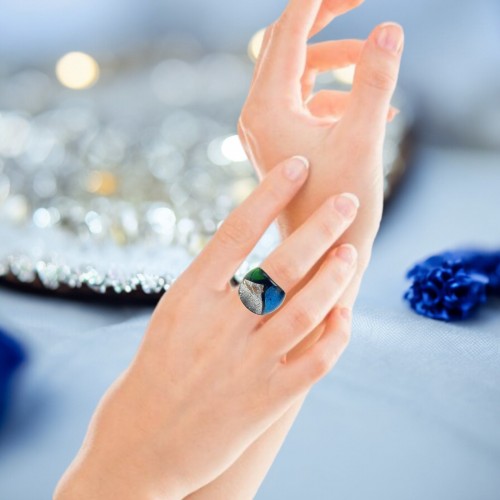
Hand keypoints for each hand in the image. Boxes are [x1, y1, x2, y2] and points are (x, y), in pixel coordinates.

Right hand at [54, 156, 359, 499]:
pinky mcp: (265, 401)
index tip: (298, 165)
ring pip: (306, 310)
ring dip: (335, 276)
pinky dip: (336, 336)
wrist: (139, 446)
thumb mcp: (174, 316)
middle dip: (321, 228)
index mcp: (189, 297)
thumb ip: (213, 285)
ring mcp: (245, 364)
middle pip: (282, 265)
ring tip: (352, 251)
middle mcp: (218, 326)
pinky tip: (345, 313)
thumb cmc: (155, 372)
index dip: (270, 193)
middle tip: (348, 200)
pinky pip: (314, 363)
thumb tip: (256, 252)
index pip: (236, 230)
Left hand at [238, 0, 403, 303]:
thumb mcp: (362, 139)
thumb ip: (375, 81)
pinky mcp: (282, 142)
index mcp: (267, 109)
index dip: (318, 1)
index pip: (287, 33)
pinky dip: (336, 95)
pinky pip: (306, 101)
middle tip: (363, 5)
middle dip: (326, 22)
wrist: (318, 258)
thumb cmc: (337, 209)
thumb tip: (389, 30)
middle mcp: (258, 115)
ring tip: (375, 63)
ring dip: (337, 62)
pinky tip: (370, 109)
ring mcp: (268, 129)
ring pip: (299, 73)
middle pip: (286, 45)